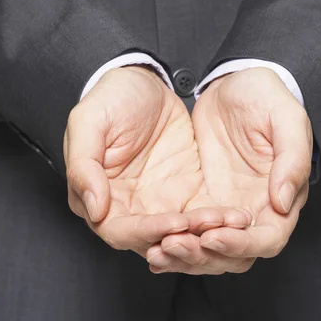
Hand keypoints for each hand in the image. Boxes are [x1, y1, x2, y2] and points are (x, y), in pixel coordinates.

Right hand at [64, 66, 251, 258]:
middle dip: (184, 241)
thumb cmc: (111, 97)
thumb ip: (84, 165)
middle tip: (213, 229)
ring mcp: (157, 204)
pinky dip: (217, 220)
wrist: (146, 80)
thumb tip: (94, 209)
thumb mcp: (89, 121)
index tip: (175, 221)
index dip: (146, 231)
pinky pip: (201, 216)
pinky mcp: (184, 194)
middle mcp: (128, 208)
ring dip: (205, 235)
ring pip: (181, 235)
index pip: (119, 231)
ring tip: (231, 223)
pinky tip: (236, 215)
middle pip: (153, 241)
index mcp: (98, 196)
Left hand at [147, 67, 311, 273]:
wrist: (233, 83)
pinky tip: (150, 245)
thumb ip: (292, 159)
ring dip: (183, 255)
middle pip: (234, 255)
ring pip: (207, 250)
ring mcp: (225, 206)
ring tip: (156, 249)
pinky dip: (170, 242)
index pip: (268, 238)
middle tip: (173, 244)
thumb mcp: (285, 117)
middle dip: (204, 257)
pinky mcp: (201, 200)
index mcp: (280, 194)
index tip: (213, 236)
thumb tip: (284, 203)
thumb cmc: (265, 96)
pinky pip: (187, 231)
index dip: (241, 244)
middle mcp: (254, 209)